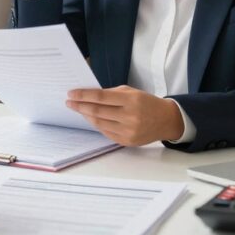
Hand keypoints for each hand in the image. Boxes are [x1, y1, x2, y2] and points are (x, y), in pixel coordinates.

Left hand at [66, 86, 185, 145]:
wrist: (166, 120)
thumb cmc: (146, 103)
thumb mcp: (132, 92)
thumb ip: (111, 94)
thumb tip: (88, 96)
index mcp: (131, 100)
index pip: (101, 97)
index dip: (84, 95)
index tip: (71, 94)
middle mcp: (130, 117)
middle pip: (97, 111)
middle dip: (80, 106)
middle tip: (69, 102)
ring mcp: (128, 131)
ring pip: (99, 123)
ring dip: (86, 116)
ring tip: (78, 109)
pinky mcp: (126, 141)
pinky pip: (105, 132)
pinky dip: (96, 124)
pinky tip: (90, 118)